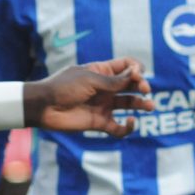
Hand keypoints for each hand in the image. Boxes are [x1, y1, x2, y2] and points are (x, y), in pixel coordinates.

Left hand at [35, 58, 150, 135]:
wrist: (44, 107)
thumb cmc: (64, 87)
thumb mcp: (90, 80)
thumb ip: (114, 80)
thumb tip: (137, 72)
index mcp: (102, 71)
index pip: (127, 66)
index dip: (136, 69)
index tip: (137, 75)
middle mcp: (105, 88)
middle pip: (131, 85)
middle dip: (141, 86)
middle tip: (145, 91)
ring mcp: (103, 105)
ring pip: (128, 105)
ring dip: (141, 105)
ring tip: (150, 106)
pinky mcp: (99, 123)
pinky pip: (118, 128)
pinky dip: (127, 128)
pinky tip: (129, 122)